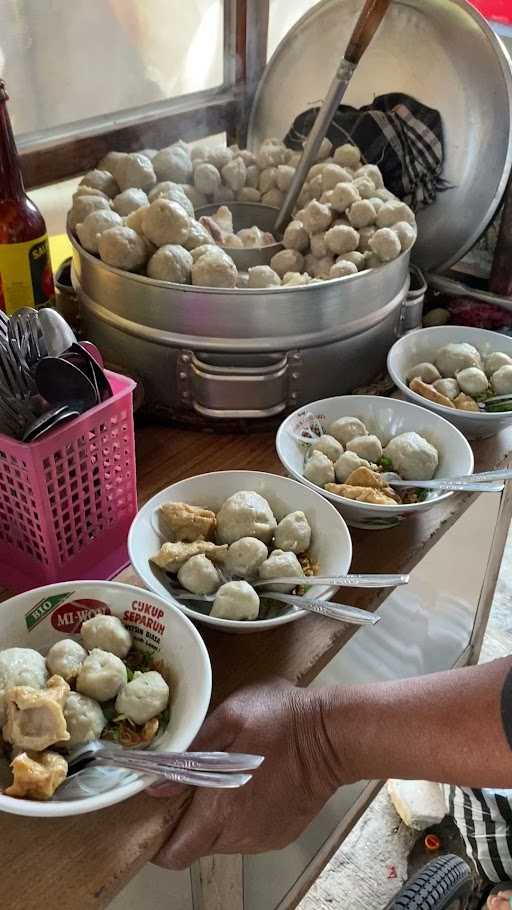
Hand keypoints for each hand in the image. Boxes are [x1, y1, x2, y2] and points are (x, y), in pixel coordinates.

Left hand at [150, 679, 340, 869]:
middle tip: (192, 785)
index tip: (157, 816)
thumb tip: (156, 785)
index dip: (160, 842)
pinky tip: (253, 785)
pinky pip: (248, 833)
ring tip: (225, 779)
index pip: (176, 854)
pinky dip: (242, 816)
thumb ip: (191, 753)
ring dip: (217, 817)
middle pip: (198, 845)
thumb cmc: (279, 720)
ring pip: (223, 839)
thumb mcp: (230, 719)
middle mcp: (240, 834)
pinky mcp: (282, 834)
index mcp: (221, 810)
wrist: (333, 734)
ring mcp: (263, 838)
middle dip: (188, 821)